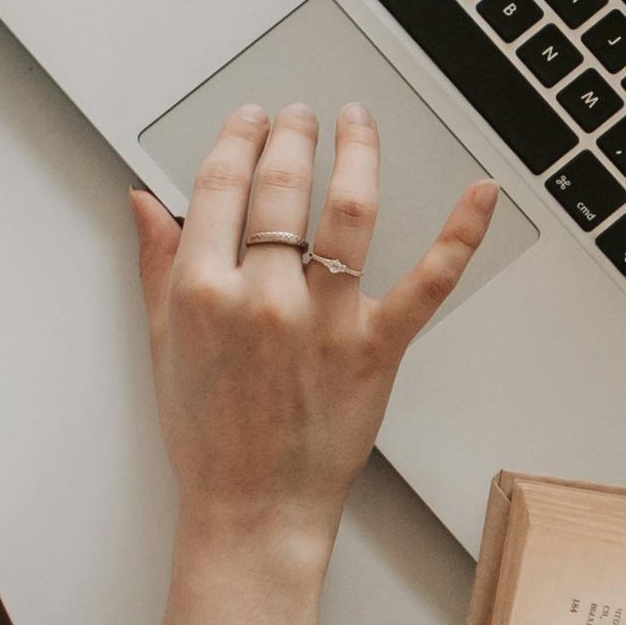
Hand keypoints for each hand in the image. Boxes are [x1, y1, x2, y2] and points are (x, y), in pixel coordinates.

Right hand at [124, 103, 493, 551]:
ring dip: (355, 151)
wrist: (253, 509)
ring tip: (356, 121)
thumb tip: (144, 200)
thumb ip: (156, 264)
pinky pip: (428, 280)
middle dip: (292, 134)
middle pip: (282, 185)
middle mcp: (264, 297)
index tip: (250, 119)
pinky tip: (481, 192)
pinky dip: (461, 233)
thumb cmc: (207, 437)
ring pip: (348, 209)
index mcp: (202, 291)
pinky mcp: (377, 348)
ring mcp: (324, 320)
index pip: (221, 185)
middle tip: (300, 114)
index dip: (238, 138)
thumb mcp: (162, 344)